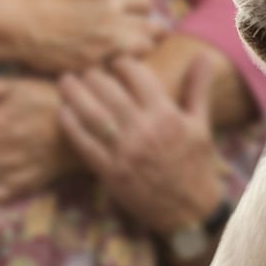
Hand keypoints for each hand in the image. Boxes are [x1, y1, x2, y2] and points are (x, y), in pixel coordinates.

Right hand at [15, 0, 161, 71]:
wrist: (12, 22)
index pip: (146, 2)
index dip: (141, 6)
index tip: (136, 9)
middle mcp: (112, 24)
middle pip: (152, 29)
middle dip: (149, 29)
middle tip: (141, 31)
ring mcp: (102, 48)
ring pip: (142, 51)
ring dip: (138, 48)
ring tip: (129, 47)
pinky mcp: (89, 67)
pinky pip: (116, 69)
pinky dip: (116, 65)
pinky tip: (108, 62)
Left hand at [58, 55, 225, 234]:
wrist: (189, 210)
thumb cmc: (196, 162)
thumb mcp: (201, 123)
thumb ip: (198, 87)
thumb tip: (203, 55)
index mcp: (166, 115)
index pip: (138, 77)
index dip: (123, 63)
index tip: (115, 60)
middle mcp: (144, 131)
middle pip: (110, 92)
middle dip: (94, 75)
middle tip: (85, 68)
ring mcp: (125, 153)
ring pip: (93, 115)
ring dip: (75, 94)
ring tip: (65, 81)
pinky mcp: (110, 173)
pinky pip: (84, 145)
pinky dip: (71, 126)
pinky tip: (62, 111)